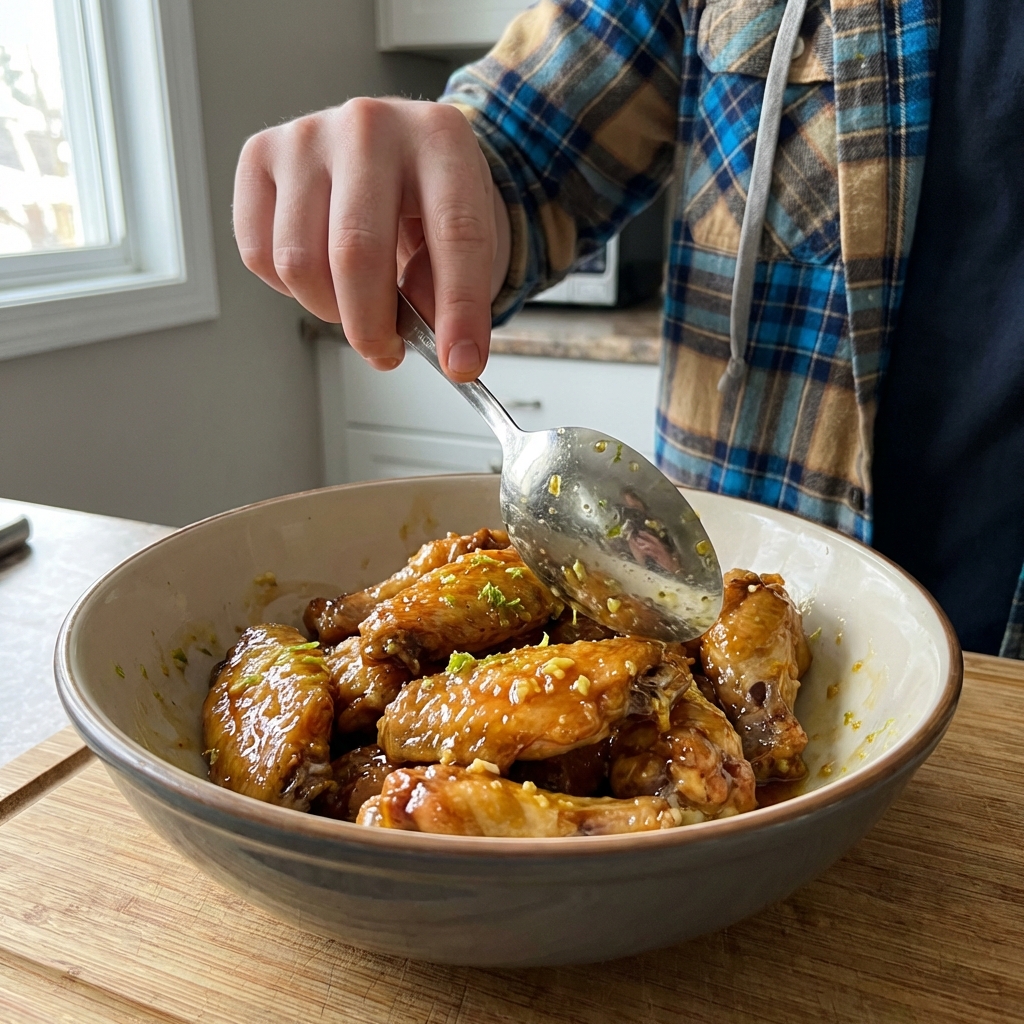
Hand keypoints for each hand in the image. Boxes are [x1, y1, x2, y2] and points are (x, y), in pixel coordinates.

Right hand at [233, 98, 510, 380]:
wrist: (395, 150)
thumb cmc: (432, 198)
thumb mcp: (472, 236)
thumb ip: (454, 286)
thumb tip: (431, 335)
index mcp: (441, 138)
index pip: (456, 233)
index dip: (459, 309)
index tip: (460, 365)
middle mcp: (371, 125)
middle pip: (357, 253)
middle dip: (372, 327)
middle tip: (387, 352)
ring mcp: (307, 135)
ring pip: (299, 262)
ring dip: (329, 310)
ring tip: (356, 305)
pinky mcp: (260, 154)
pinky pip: (259, 255)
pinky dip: (289, 289)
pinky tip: (321, 274)